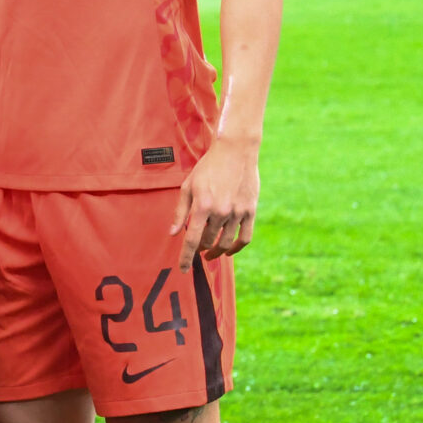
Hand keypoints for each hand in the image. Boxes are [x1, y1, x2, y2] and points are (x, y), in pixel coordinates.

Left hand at [170, 136, 259, 267]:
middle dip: (200, 249)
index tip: (182, 270)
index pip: (191, 240)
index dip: (186, 258)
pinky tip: (229, 250)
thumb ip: (180, 212)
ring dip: (216, 251)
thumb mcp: (188, 186)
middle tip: (196, 250)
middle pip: (208, 242)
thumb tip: (172, 233)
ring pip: (225, 242)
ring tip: (210, 253)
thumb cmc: (208, 168)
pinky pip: (245, 237)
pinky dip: (236, 247)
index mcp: (202, 206)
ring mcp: (238, 212)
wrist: (236, 151)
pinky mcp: (251, 211)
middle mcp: (220, 212)